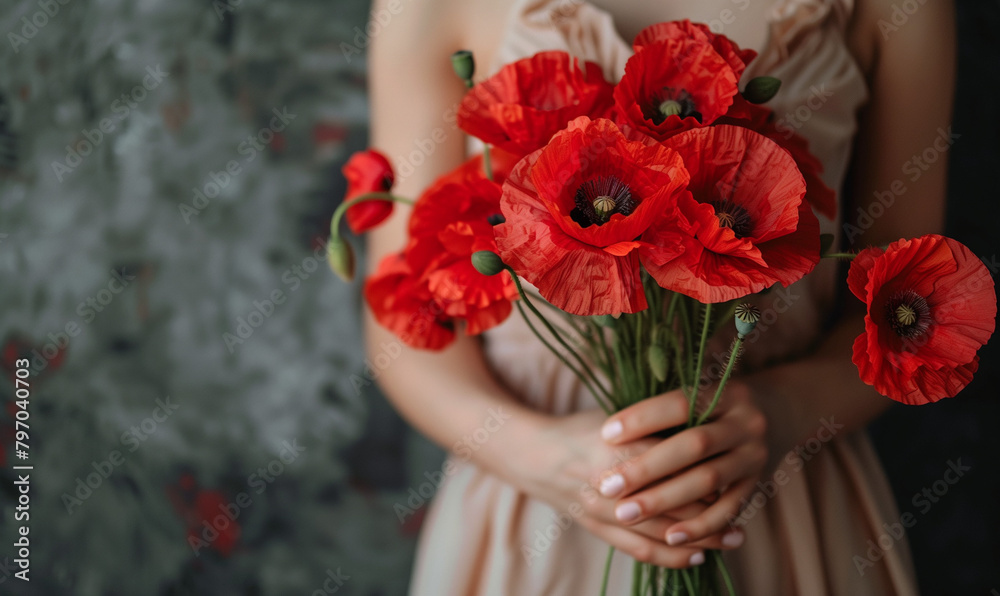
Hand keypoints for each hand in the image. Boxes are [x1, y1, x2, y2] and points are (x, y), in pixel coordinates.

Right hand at [522, 408, 747, 567]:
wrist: (533, 455)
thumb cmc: (583, 430)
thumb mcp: (620, 420)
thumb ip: (658, 429)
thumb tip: (709, 436)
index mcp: (618, 448)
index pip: (674, 467)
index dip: (709, 475)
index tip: (736, 477)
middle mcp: (610, 482)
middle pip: (673, 504)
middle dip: (712, 513)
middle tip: (744, 516)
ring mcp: (602, 509)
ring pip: (659, 532)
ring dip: (699, 539)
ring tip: (731, 540)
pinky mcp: (596, 527)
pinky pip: (637, 549)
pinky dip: (669, 557)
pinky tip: (695, 556)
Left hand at [597, 381, 767, 547]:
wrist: (779, 413)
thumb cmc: (716, 406)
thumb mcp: (701, 396)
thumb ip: (667, 411)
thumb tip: (608, 433)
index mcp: (726, 394)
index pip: (680, 404)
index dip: (643, 418)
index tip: (606, 434)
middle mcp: (745, 423)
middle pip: (693, 446)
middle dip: (647, 468)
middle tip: (607, 486)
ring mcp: (755, 455)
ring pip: (708, 480)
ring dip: (664, 500)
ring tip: (625, 513)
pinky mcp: (758, 485)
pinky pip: (729, 510)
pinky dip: (700, 526)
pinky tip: (670, 537)